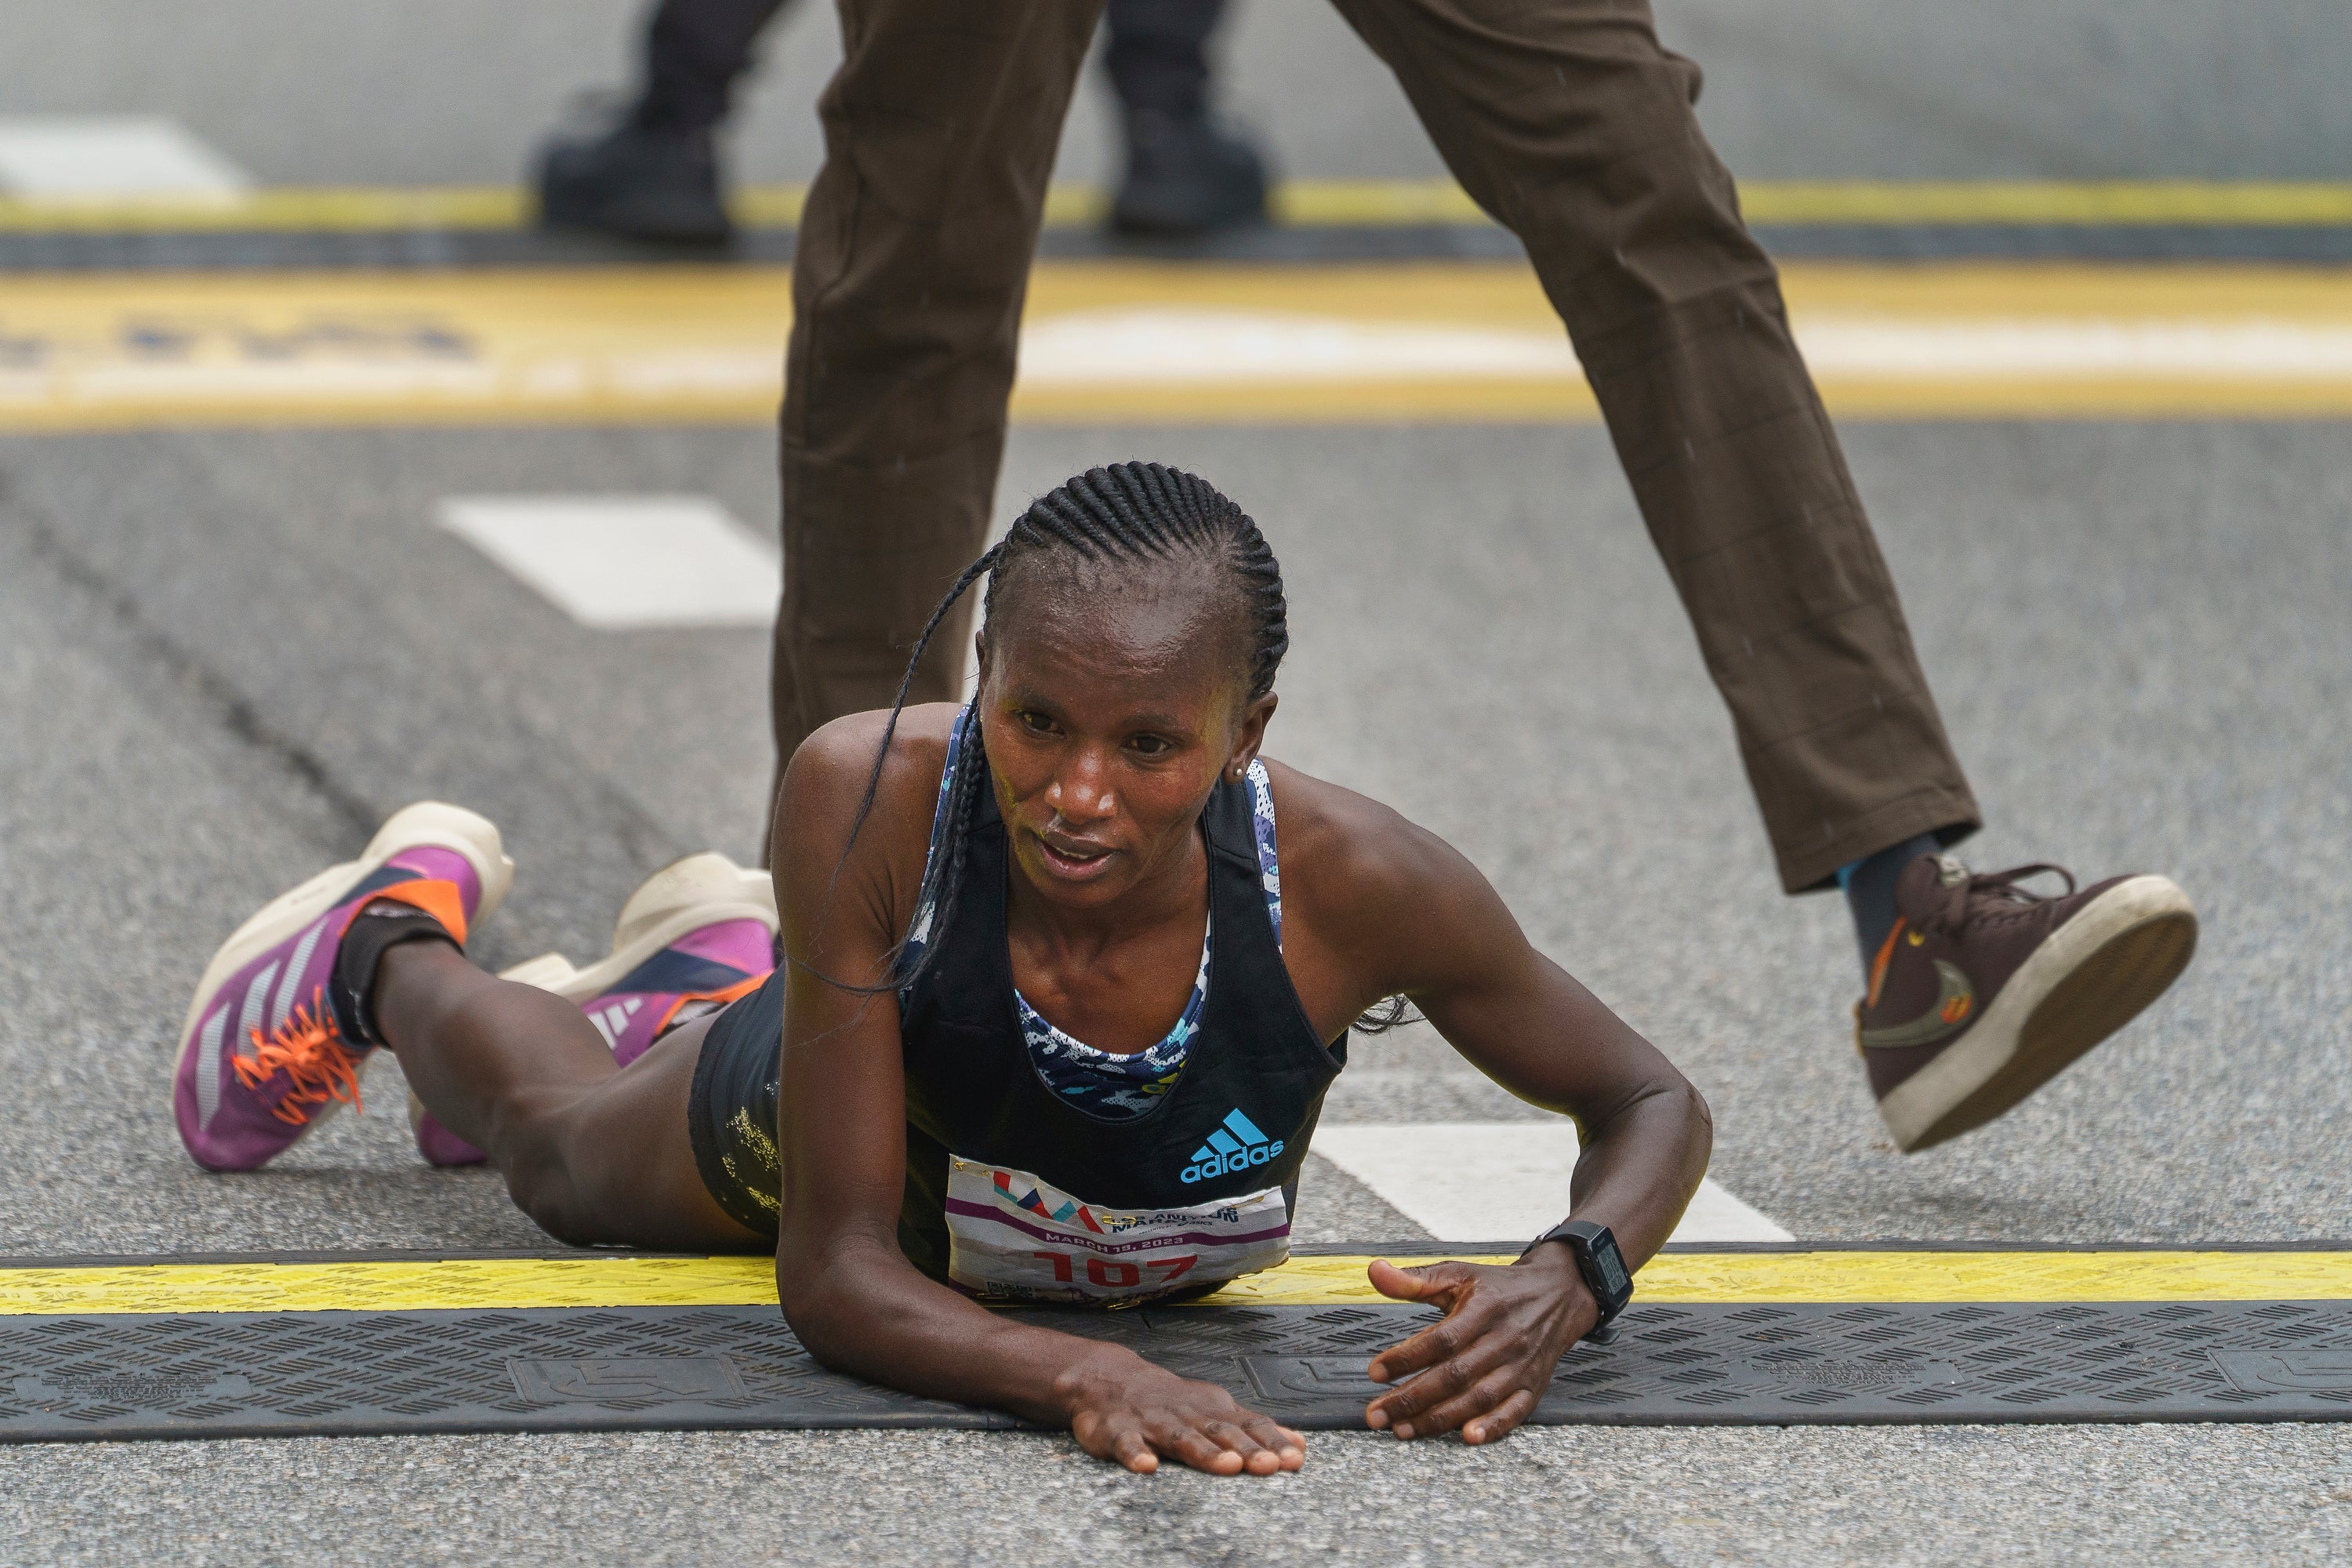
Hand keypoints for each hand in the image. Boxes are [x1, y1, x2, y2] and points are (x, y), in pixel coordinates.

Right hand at [1056, 1346, 1307, 1475]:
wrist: (1111, 1378)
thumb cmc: (1173, 1404)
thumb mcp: (1215, 1411)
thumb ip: (1254, 1430)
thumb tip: (1300, 1445)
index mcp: (1212, 1411)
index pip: (1248, 1425)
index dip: (1272, 1442)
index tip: (1295, 1459)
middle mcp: (1187, 1415)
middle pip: (1220, 1433)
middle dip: (1246, 1448)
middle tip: (1269, 1464)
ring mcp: (1152, 1422)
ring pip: (1181, 1438)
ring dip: (1204, 1451)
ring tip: (1226, 1465)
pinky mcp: (1117, 1431)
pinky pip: (1126, 1443)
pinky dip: (1135, 1453)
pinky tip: (1146, 1466)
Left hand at [1361, 1250, 1596, 1444]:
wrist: (1557, 1294)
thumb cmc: (1499, 1288)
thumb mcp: (1458, 1274)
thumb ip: (1415, 1279)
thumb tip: (1375, 1271)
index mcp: (1483, 1309)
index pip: (1441, 1339)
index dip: (1407, 1358)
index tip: (1375, 1372)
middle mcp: (1504, 1339)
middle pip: (1455, 1376)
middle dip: (1412, 1398)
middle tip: (1377, 1414)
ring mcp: (1521, 1366)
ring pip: (1479, 1399)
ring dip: (1439, 1419)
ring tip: (1403, 1429)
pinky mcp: (1533, 1387)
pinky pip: (1515, 1412)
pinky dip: (1493, 1427)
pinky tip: (1467, 1437)